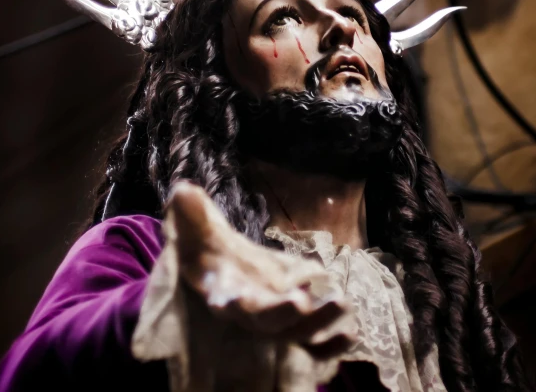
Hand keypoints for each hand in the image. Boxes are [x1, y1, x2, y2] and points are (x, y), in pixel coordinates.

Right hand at [169, 182, 352, 356]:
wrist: (222, 272)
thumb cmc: (209, 252)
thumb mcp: (199, 231)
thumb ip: (193, 214)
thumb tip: (183, 189)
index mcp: (224, 289)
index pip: (225, 298)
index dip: (228, 300)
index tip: (228, 300)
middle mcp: (249, 312)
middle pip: (265, 321)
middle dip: (282, 314)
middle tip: (301, 302)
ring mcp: (274, 322)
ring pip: (295, 333)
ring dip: (318, 323)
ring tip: (342, 303)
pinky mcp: (294, 326)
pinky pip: (313, 346)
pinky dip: (330, 346)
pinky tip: (352, 336)